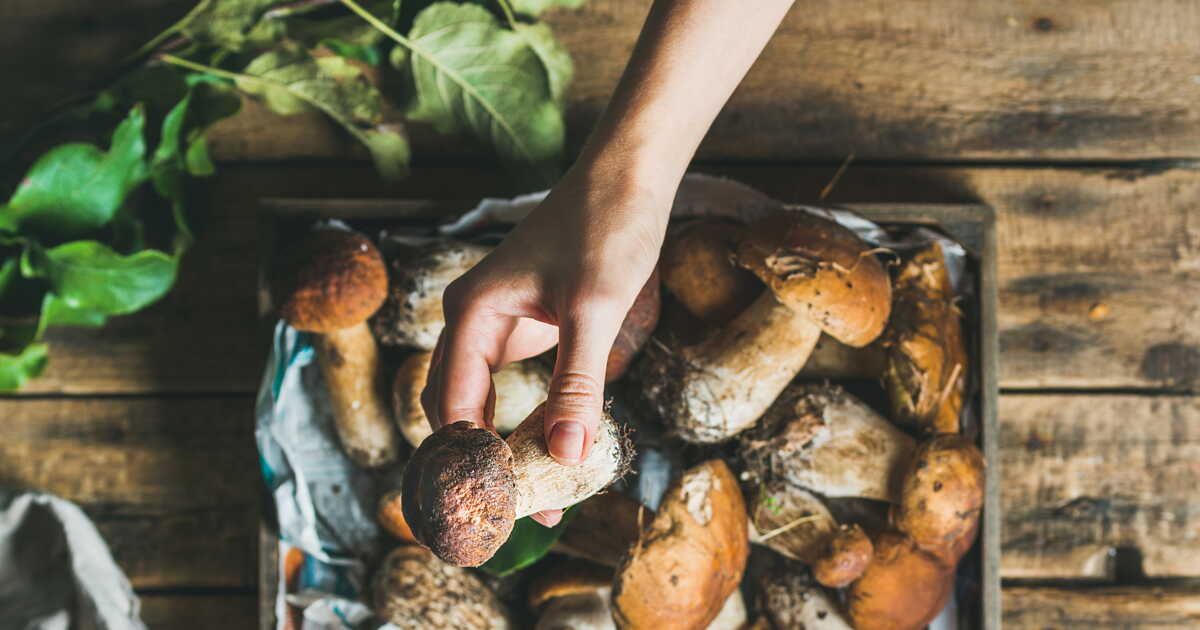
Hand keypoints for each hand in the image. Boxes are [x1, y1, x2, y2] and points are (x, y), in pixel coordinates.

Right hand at [420, 158, 671, 526]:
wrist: (630, 177)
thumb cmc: (607, 228)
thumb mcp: (595, 309)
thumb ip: (578, 385)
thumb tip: (566, 456)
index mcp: (471, 314)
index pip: (451, 407)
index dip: (468, 462)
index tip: (494, 509)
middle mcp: (472, 322)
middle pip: (455, 411)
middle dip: (478, 464)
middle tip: (510, 516)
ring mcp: (497, 325)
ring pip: (480, 404)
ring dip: (501, 450)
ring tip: (534, 499)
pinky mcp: (527, 327)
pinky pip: (512, 388)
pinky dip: (524, 424)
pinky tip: (551, 453)